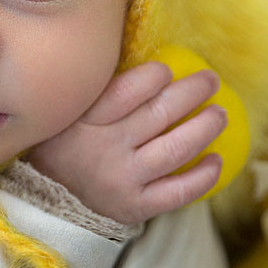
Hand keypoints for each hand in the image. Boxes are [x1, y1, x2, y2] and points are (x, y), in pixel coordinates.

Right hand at [25, 61, 226, 224]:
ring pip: (176, 149)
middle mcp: (103, 149)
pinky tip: (216, 160)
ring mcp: (121, 180)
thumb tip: (151, 60)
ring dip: (205, 127)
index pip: (127, 91)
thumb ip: (100, 88)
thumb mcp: (69, 108)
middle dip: (193, 92)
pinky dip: (203, 176)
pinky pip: (178, 192)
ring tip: (220, 114)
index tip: (168, 70)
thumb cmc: (67, 139)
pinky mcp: (134, 207)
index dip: (156, 76)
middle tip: (210, 80)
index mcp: (84, 119)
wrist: (47, 197)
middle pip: (159, 114)